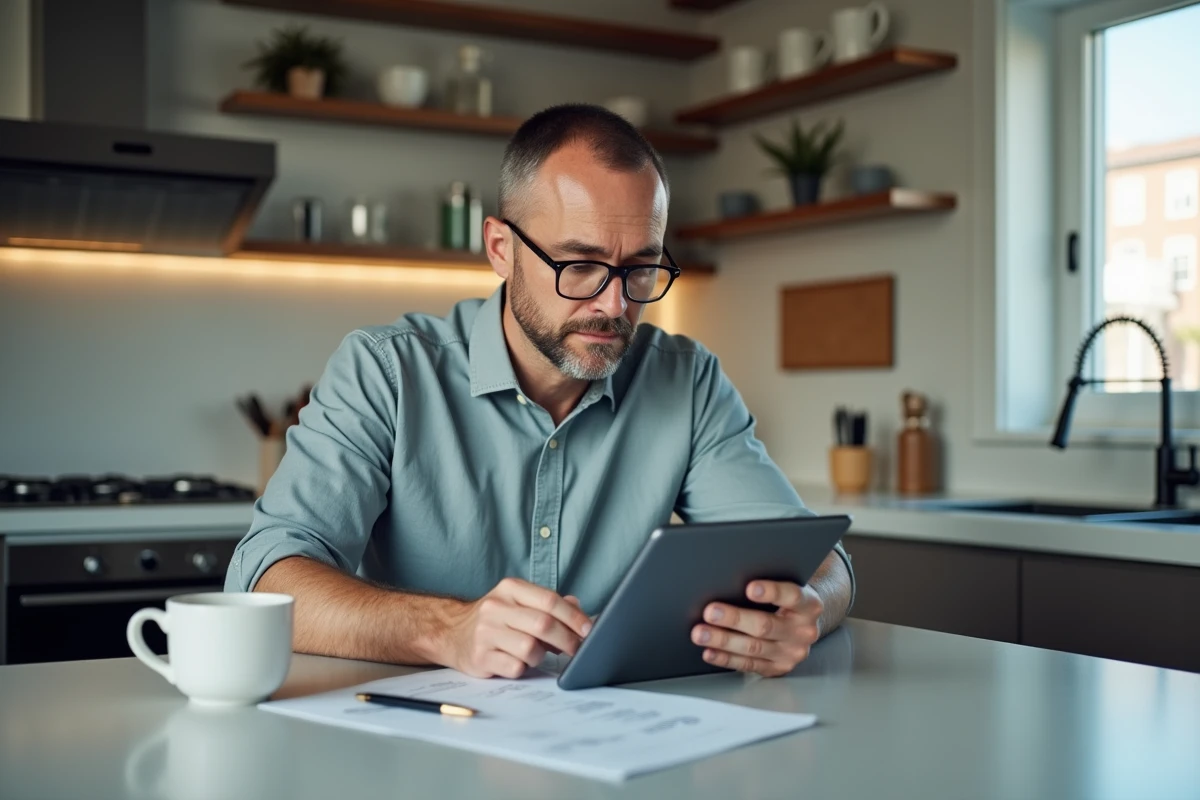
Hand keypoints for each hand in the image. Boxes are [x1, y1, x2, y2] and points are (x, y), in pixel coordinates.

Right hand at [443, 578, 592, 678]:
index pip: (549, 600)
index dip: (573, 617)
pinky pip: (514, 668)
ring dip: (540, 656)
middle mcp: (496, 607)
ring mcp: (485, 633)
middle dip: (567, 640)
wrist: (452, 633)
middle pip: (543, 624)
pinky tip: (518, 662)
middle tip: (577, 650)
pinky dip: (523, 668)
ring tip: (536, 654)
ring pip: (530, 649)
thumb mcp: (520, 603)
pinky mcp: (479, 658)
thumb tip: (581, 612)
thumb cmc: (496, 619)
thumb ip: (550, 605)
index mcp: (510, 589)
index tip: (589, 630)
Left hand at [691, 581, 822, 677]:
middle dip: (734, 618)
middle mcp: (804, 631)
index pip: (792, 596)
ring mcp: (791, 653)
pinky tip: (710, 652)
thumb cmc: (786, 600)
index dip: (771, 592)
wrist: (804, 624)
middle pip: (766, 625)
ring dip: (723, 640)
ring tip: (700, 633)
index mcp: (809, 605)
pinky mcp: (778, 668)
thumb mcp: (787, 586)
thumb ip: (768, 583)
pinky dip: (726, 659)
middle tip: (710, 612)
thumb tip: (729, 578)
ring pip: (753, 647)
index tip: (749, 588)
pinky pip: (749, 665)